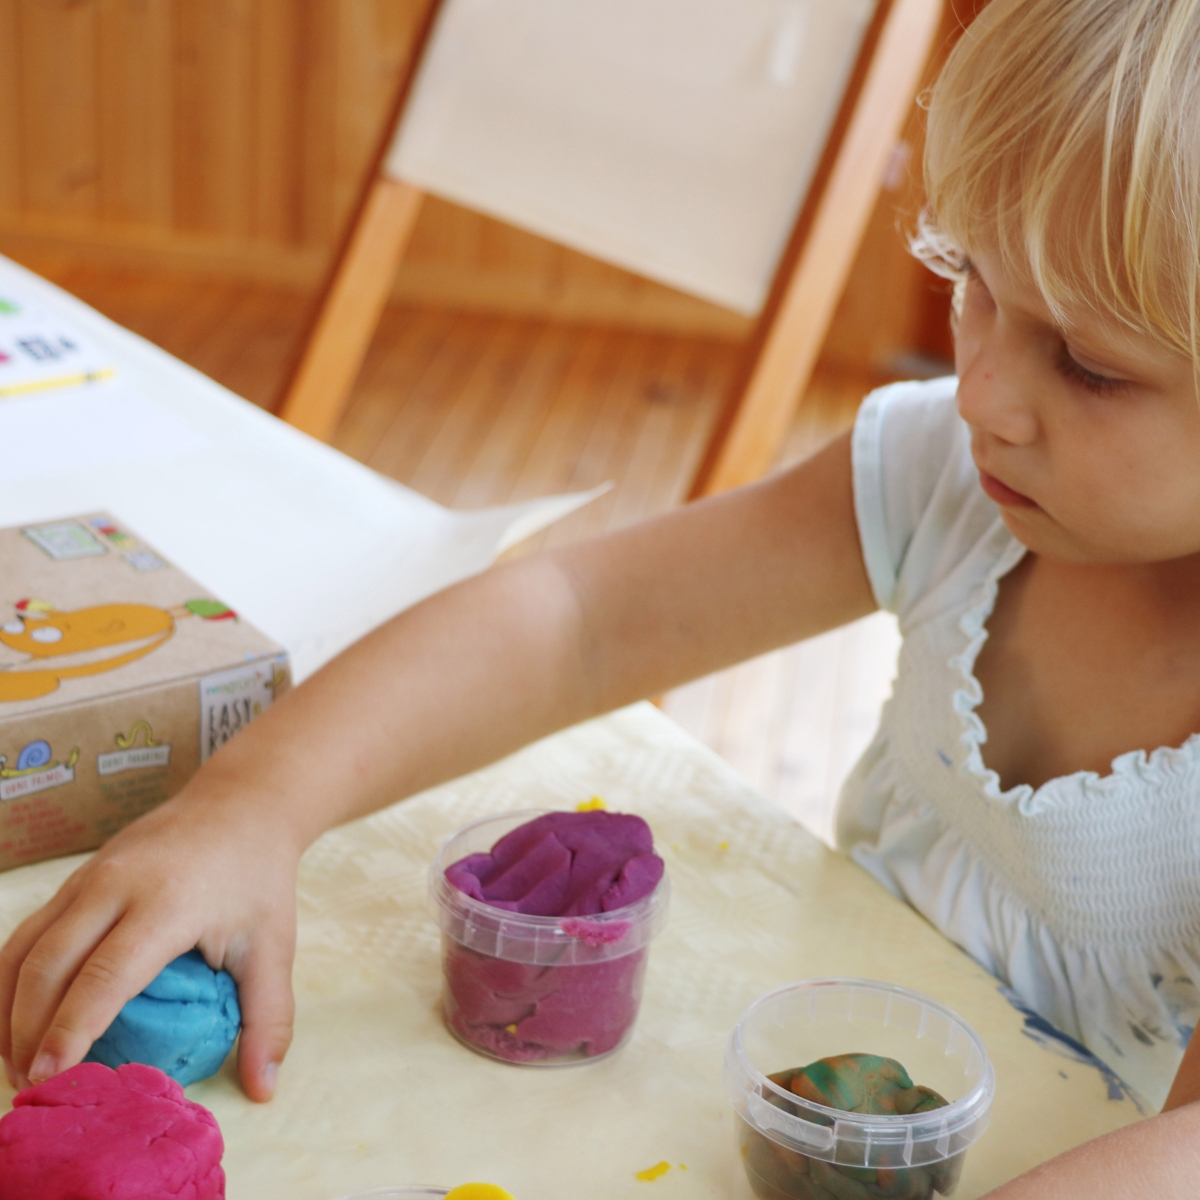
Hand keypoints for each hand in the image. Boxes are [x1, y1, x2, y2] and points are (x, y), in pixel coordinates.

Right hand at [0, 778, 299, 1101]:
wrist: (241, 804)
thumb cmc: (258, 878)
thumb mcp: (273, 946)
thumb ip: (269, 1018)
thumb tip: (262, 1088)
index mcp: (166, 903)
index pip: (104, 975)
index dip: (71, 1030)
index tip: (50, 1078)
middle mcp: (115, 885)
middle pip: (48, 965)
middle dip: (28, 1032)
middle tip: (33, 1089)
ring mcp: (89, 876)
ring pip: (24, 948)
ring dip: (9, 1010)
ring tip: (21, 1065)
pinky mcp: (77, 877)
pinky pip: (28, 931)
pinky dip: (12, 979)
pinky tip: (19, 1019)